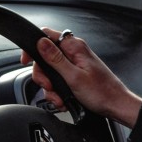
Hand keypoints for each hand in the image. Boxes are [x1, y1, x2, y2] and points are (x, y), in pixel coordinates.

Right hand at [23, 28, 141, 126]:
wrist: (115, 105)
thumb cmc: (101, 92)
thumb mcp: (73, 77)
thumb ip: (55, 59)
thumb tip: (40, 42)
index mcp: (73, 47)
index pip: (45, 36)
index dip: (33, 47)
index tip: (26, 61)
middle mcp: (73, 52)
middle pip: (44, 57)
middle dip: (43, 76)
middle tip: (50, 86)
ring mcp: (73, 64)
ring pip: (49, 72)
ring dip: (51, 88)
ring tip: (60, 98)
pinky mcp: (74, 75)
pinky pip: (57, 80)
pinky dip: (57, 92)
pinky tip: (64, 99)